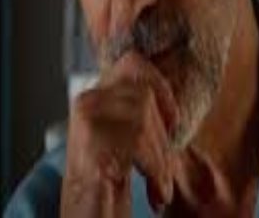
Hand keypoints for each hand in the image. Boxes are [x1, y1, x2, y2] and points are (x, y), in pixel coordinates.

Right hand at [60, 51, 179, 216]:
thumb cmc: (109, 182)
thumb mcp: (123, 137)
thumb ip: (138, 110)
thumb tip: (169, 96)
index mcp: (94, 96)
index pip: (133, 62)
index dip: (159, 85)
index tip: (172, 121)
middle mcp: (85, 104)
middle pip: (144, 94)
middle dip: (163, 134)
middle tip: (163, 168)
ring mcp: (85, 124)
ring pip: (144, 119)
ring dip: (162, 160)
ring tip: (160, 186)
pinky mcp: (91, 149)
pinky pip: (139, 145)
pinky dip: (157, 173)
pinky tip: (155, 195)